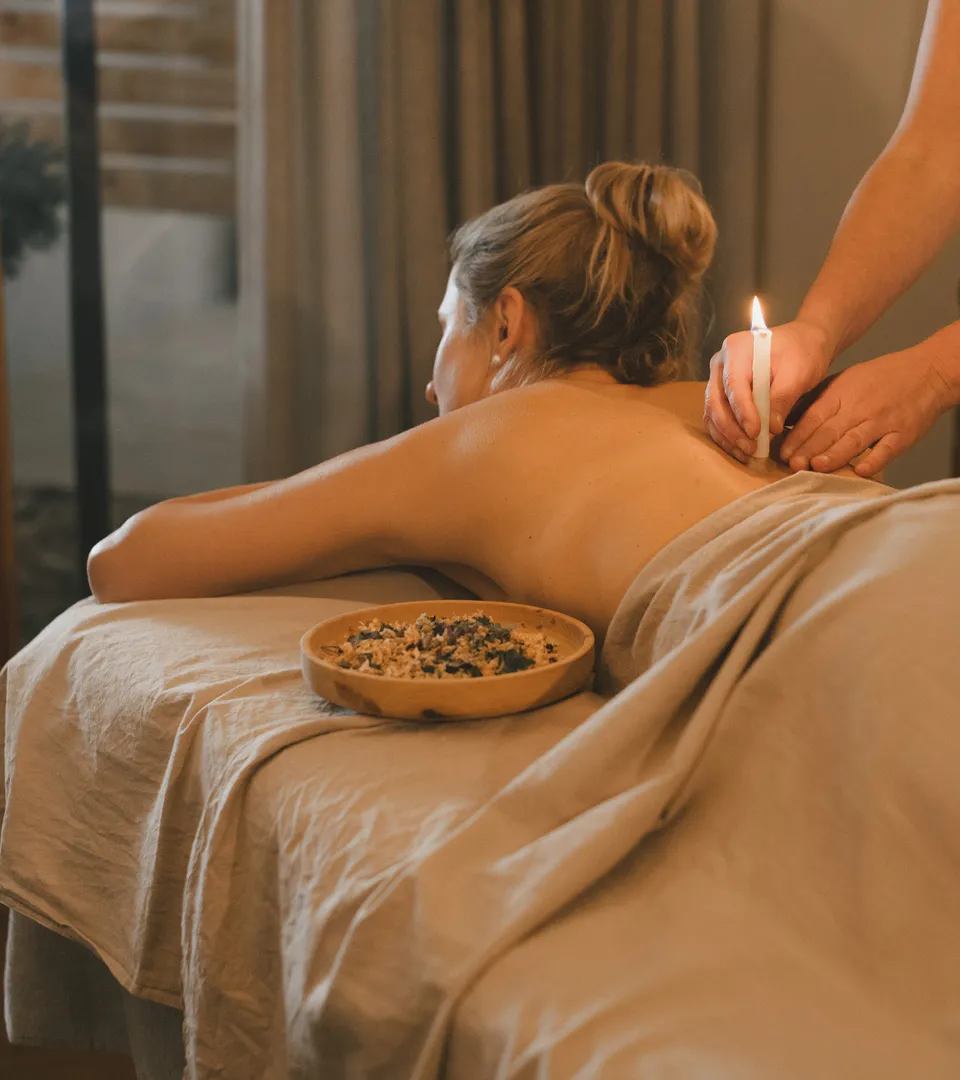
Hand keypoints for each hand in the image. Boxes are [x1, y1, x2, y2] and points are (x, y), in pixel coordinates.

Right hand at [704, 320, 831, 461]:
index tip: (755, 433)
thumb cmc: (802, 353)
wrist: (802, 345)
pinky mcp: (720, 393)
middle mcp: (720, 363)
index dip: (742, 412)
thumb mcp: (798, 373)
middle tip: (751, 448)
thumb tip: (771, 429)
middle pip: (716, 401)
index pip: (734, 385)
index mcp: (736, 349)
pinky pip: (715, 417)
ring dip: (726, 436)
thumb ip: (782, 398)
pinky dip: (726, 435)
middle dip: (731, 429)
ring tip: (746, 453)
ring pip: (712, 413)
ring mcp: (717, 378)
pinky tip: (740, 449)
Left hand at [779, 347, 952, 476]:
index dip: (797, 436)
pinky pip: (887, 449)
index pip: (814, 417)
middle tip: (792, 465)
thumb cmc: (879, 379)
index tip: (781, 452)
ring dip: (835, 455)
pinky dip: (874, 460)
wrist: (928, 372)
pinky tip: (860, 471)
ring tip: (817, 467)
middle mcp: (860, 408)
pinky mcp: (904, 433)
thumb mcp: (843, 381)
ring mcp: (883, 421)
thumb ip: (816, 400)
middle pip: (830, 431)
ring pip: (855, 440)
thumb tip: (784, 420)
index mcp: (841, 394)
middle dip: (809, 449)